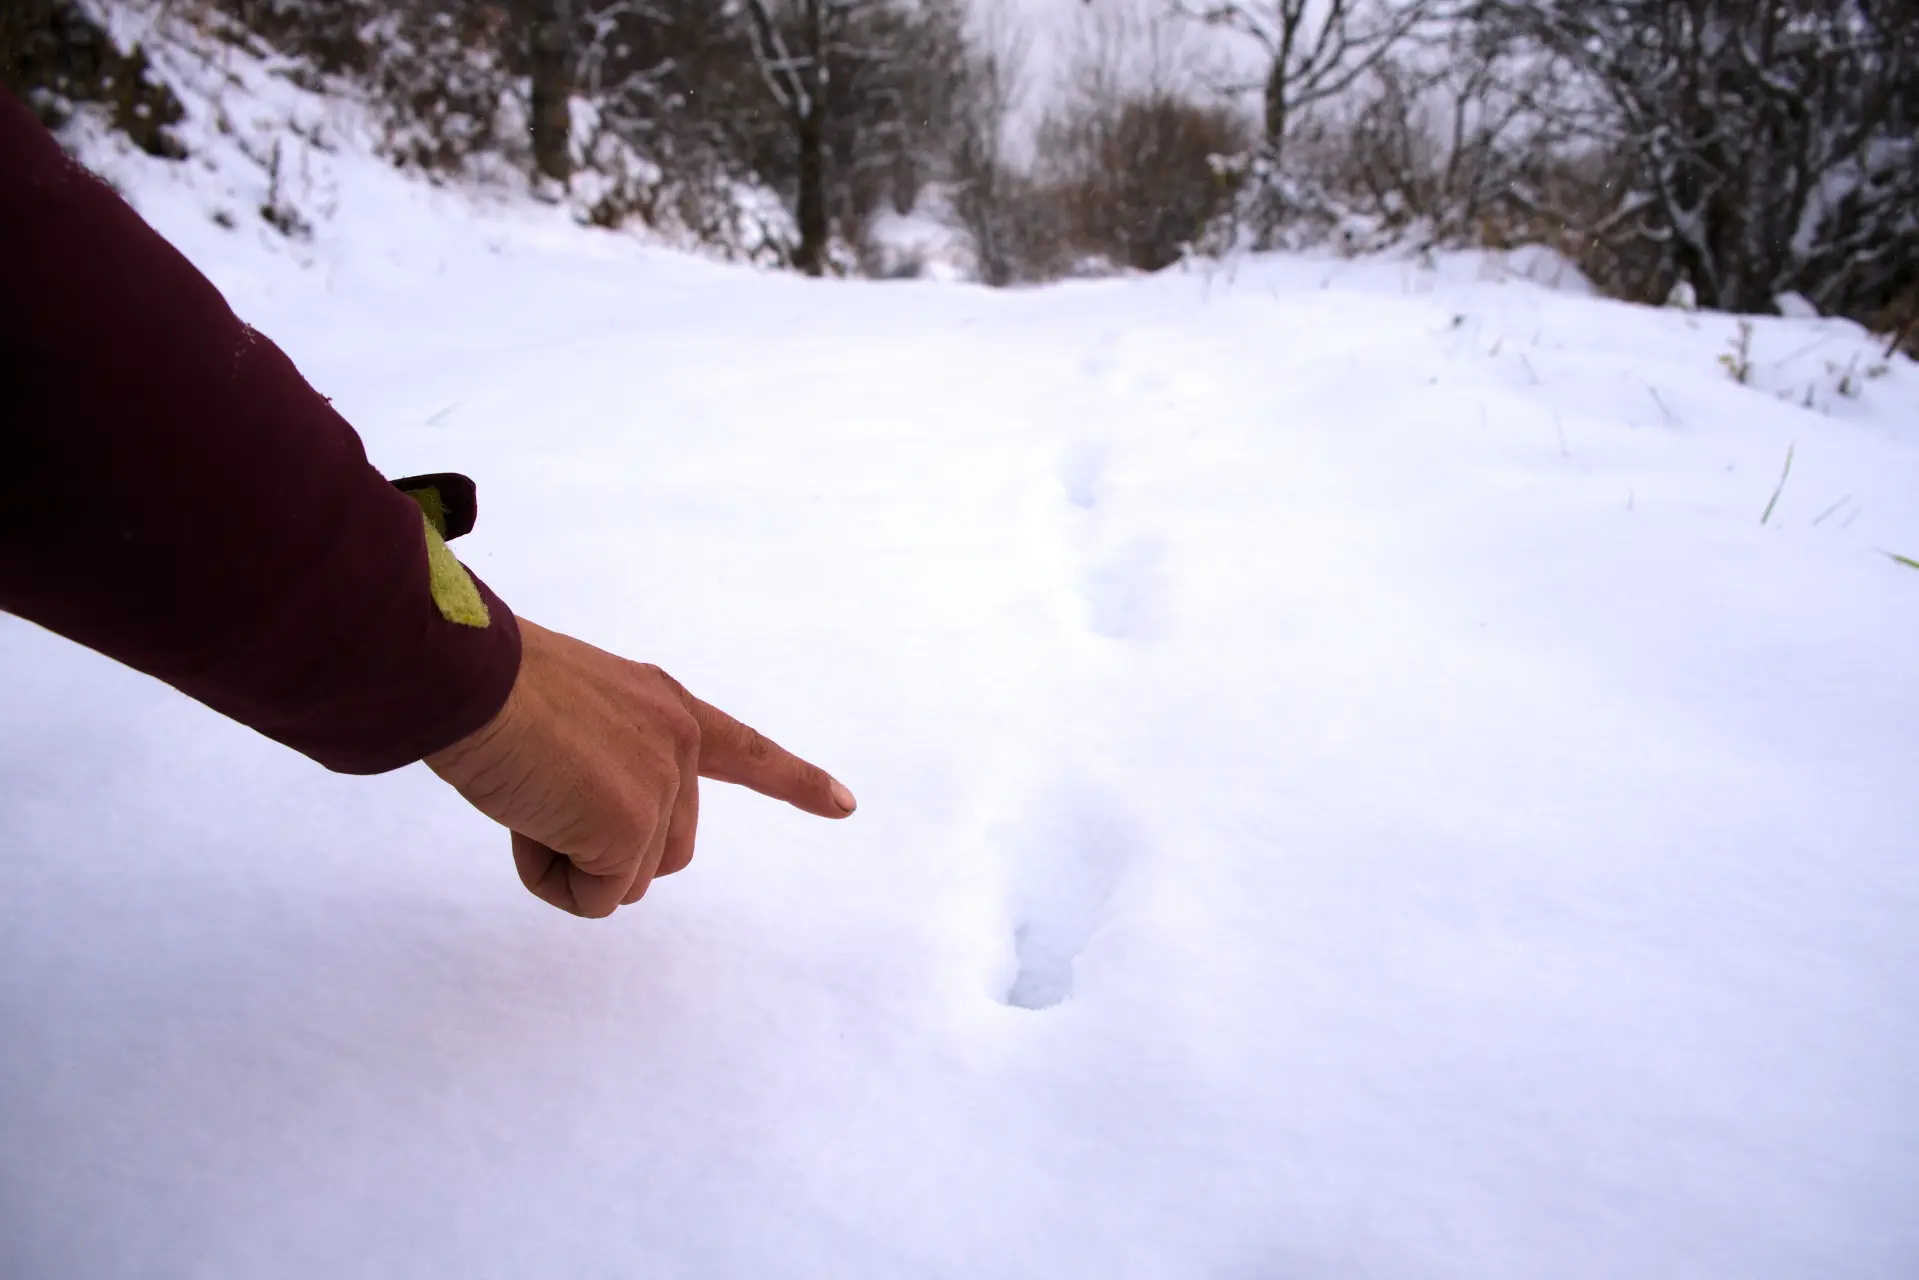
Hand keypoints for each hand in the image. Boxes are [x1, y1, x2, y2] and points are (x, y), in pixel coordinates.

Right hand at [425, 617, 854, 916]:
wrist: (464, 679)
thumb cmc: (483, 689)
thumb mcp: (563, 716)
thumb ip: (599, 762)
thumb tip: (591, 836)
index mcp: (663, 703)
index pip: (743, 749)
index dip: (794, 780)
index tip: (845, 804)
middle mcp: (677, 740)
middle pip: (661, 849)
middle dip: (596, 848)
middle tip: (539, 791)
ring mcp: (663, 784)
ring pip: (624, 880)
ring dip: (565, 861)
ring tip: (527, 795)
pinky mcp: (633, 827)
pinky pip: (593, 899)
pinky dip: (550, 879)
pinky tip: (526, 820)